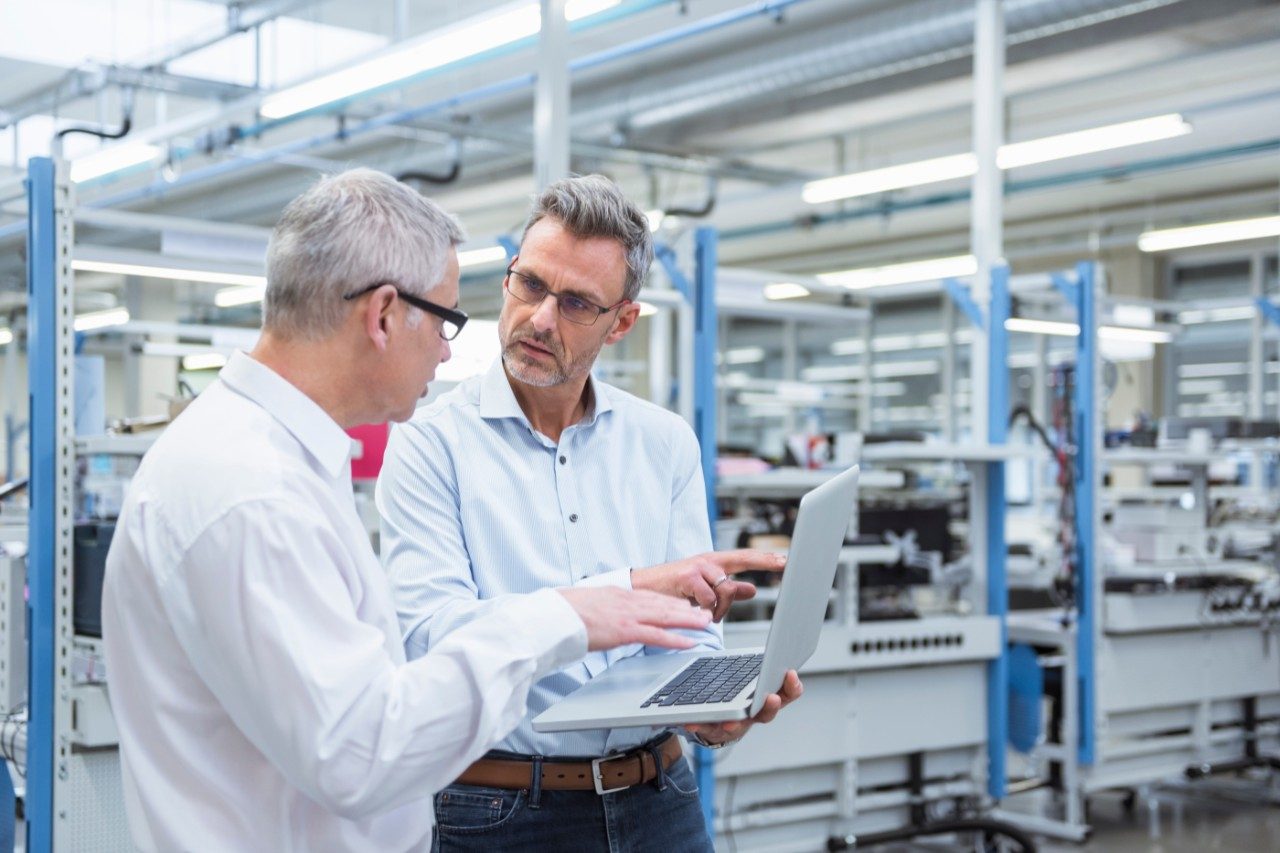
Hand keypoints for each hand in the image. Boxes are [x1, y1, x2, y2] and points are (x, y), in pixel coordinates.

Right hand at [557, 587, 711, 651]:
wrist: (555, 615)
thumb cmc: (567, 612)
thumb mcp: (591, 604)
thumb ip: (605, 608)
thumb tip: (608, 616)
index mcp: (619, 594)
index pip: (652, 596)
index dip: (672, 601)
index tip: (685, 604)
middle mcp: (628, 601)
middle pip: (665, 604)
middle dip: (687, 609)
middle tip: (705, 613)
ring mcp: (628, 616)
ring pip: (667, 616)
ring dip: (689, 621)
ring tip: (706, 624)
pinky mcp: (625, 631)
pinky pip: (657, 635)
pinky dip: (675, 639)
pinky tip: (689, 643)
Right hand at [630, 549, 785, 621]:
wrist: (641, 589)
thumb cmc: (672, 589)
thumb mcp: (704, 589)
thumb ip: (728, 589)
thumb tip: (751, 589)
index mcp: (714, 563)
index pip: (745, 557)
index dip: (767, 559)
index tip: (787, 559)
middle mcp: (708, 561)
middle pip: (740, 568)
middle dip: (753, 575)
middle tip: (762, 577)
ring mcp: (698, 567)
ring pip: (725, 591)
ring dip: (717, 609)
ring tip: (702, 611)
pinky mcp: (687, 576)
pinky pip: (709, 599)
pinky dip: (704, 610)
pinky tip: (692, 608)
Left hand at [684, 670, 802, 746]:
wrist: (720, 719)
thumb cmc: (740, 692)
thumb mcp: (751, 676)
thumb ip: (757, 663)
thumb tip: (770, 640)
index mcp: (767, 698)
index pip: (787, 694)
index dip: (792, 685)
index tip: (790, 672)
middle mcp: (755, 714)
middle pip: (767, 713)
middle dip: (770, 706)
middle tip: (772, 697)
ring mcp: (737, 724)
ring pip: (739, 726)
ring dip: (735, 724)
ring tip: (729, 722)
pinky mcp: (716, 730)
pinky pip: (708, 729)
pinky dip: (701, 725)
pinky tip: (691, 722)